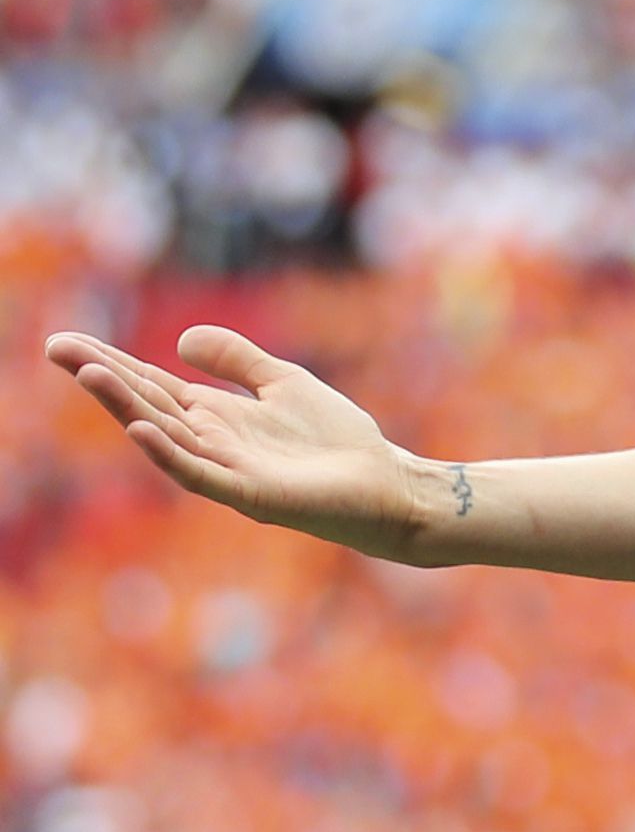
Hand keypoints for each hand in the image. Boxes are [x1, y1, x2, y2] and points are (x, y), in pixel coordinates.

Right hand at [46, 327, 437, 562]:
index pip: (153, 385)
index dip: (112, 363)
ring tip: (89, 375)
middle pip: (146, 404)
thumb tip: (180, 337)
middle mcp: (211, 442)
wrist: (382, 483)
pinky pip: (199, 473)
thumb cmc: (334, 440)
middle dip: (103, 377)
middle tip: (56, 347)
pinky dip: (168, 452)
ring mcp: (225, 469)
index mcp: (216, 416)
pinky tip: (142, 429)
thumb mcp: (283, 383)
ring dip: (126, 407)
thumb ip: (237, 361)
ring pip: (164, 435)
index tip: (68, 341)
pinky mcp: (248, 494)